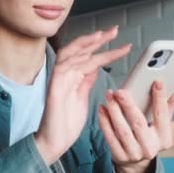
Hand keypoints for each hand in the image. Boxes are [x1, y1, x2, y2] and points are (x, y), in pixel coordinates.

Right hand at [34, 27, 131, 164]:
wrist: (54, 142)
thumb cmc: (66, 124)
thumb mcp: (82, 98)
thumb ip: (86, 82)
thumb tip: (95, 67)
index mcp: (73, 78)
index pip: (89, 57)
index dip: (103, 48)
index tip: (120, 43)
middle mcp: (65, 75)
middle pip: (80, 51)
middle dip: (98, 39)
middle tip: (114, 30)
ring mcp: (58, 80)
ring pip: (72, 54)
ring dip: (88, 44)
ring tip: (104, 36)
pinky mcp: (54, 87)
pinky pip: (63, 67)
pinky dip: (75, 58)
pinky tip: (88, 53)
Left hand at [98, 81, 173, 172]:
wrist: (137, 163)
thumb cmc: (150, 137)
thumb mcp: (162, 125)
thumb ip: (168, 106)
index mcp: (164, 138)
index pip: (163, 115)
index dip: (160, 98)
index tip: (157, 82)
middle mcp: (150, 147)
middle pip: (138, 123)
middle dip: (128, 105)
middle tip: (120, 91)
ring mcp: (134, 153)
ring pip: (122, 130)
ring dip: (114, 111)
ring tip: (109, 96)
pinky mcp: (120, 156)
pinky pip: (110, 137)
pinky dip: (105, 122)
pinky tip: (102, 109)